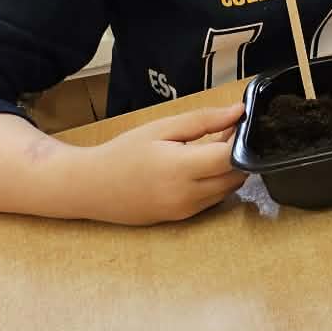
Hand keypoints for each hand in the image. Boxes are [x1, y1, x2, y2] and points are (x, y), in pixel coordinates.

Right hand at [83, 102, 247, 224]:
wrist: (89, 187)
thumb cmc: (123, 153)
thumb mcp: (162, 128)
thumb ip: (204, 120)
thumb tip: (238, 112)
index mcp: (181, 169)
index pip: (232, 158)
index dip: (242, 140)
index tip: (240, 124)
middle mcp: (186, 195)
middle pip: (237, 176)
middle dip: (239, 154)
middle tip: (227, 133)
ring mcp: (184, 211)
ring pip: (228, 189)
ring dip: (229, 170)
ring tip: (211, 148)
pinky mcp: (181, 218)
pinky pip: (212, 200)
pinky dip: (216, 183)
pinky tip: (200, 166)